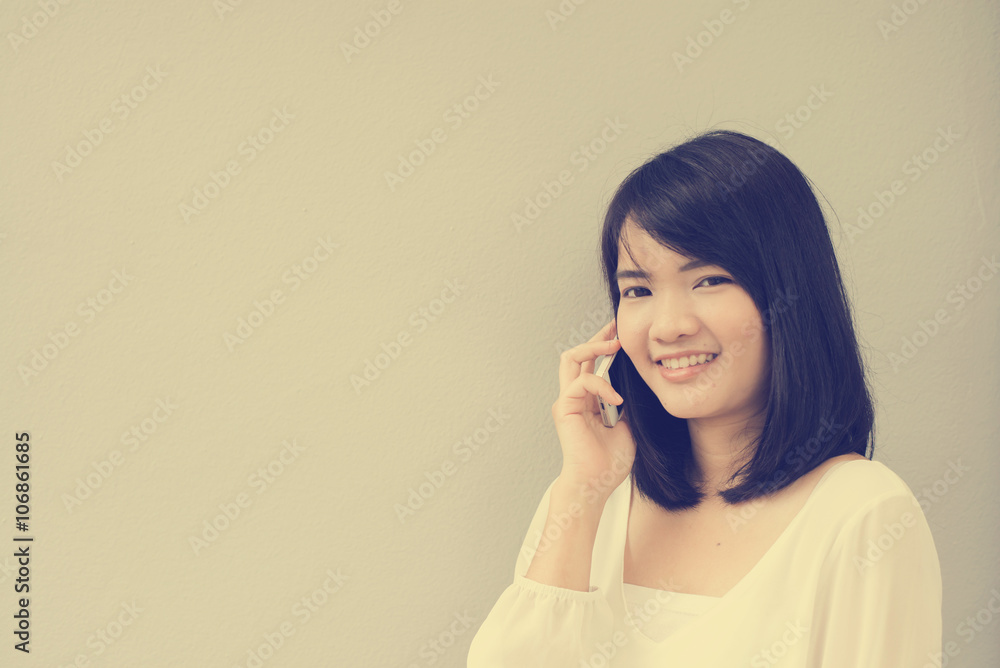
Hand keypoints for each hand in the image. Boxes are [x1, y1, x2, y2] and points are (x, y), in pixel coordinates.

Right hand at [550, 319, 635, 501]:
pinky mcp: (564, 408)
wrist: (596, 484)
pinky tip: (616, 398)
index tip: (621, 336)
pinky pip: (580, 383)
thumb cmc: (610, 462)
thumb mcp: (628, 427)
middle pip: (576, 355)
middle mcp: (573, 397)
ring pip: (570, 359)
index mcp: (586, 401)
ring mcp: (566, 401)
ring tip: (614, 346)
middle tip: (615, 329)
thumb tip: (639, 387)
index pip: (590, 365)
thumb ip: (627, 406)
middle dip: (596, 339)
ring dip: (593, 349)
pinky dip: (600, 385)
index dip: (604, 348)